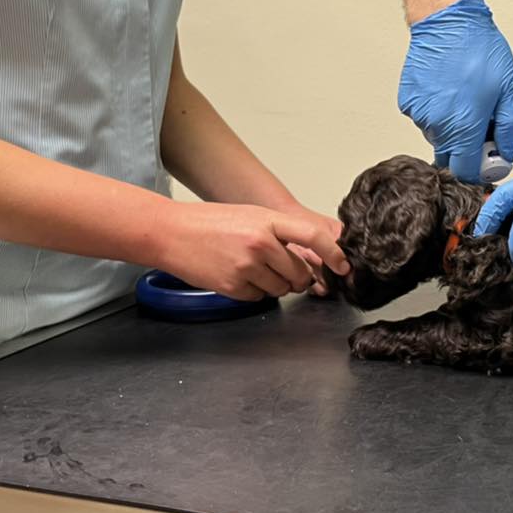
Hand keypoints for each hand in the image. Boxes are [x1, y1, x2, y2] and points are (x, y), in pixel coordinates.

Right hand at [156, 201, 349, 299]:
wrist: (170, 233)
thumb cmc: (210, 222)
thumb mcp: (251, 215)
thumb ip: (280, 233)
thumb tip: (309, 255)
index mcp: (267, 221)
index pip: (313, 237)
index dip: (334, 254)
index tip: (342, 266)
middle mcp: (260, 243)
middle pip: (300, 272)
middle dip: (298, 276)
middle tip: (280, 268)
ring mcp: (246, 266)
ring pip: (282, 288)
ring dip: (275, 284)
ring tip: (251, 267)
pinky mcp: (233, 286)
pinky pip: (260, 297)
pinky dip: (254, 291)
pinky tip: (236, 275)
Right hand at [398, 0, 512, 182]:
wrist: (448, 21)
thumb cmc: (479, 50)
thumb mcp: (510, 91)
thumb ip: (510, 130)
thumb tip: (505, 155)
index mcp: (464, 126)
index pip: (465, 172)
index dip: (478, 168)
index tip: (488, 155)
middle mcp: (437, 125)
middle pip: (451, 156)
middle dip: (466, 146)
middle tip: (480, 118)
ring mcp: (419, 114)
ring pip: (438, 137)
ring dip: (452, 127)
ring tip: (464, 96)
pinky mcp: (408, 102)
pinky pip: (426, 119)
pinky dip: (438, 111)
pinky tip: (448, 89)